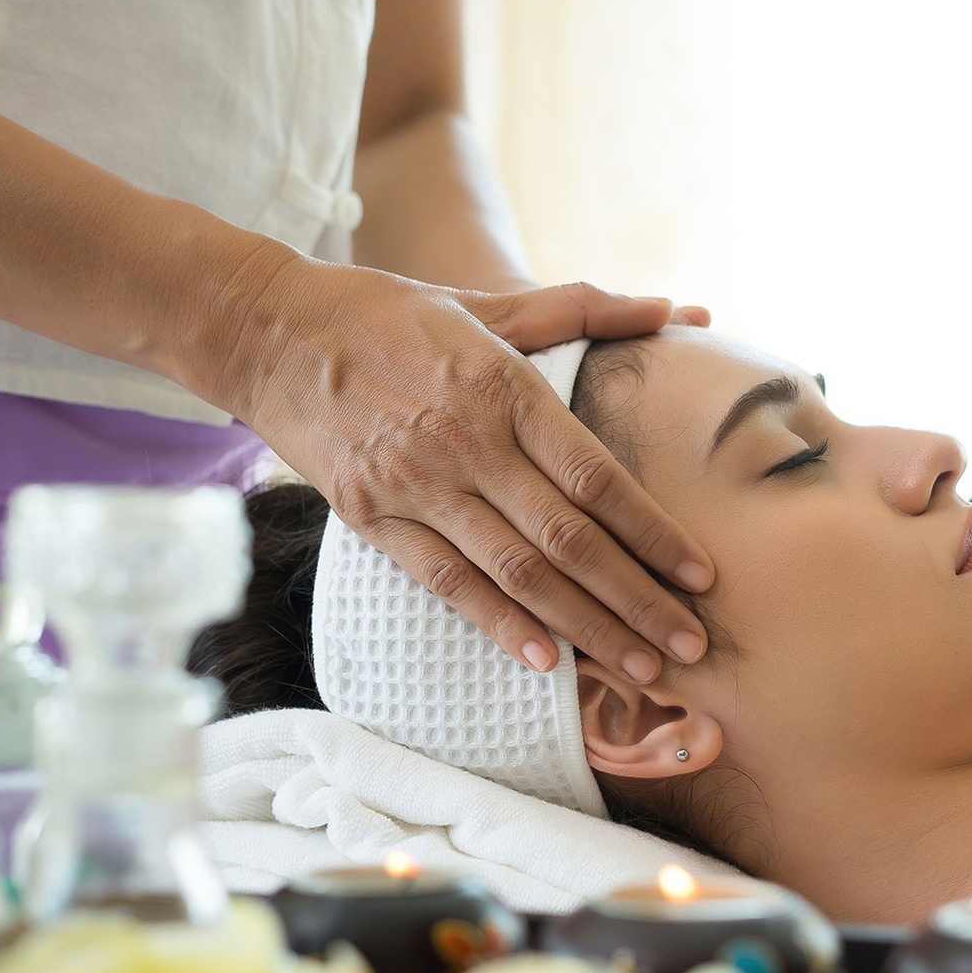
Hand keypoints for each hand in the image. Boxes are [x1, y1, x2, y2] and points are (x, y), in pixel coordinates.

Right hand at [205, 247, 713, 681]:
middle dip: (639, 600)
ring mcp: (418, 486)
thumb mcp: (486, 305)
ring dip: (586, 627)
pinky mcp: (372, 518)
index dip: (655, 533)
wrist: (269, 331)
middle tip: (692, 647)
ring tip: (641, 667)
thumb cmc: (391, 315)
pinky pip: (447, 583)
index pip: (599, 477)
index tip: (703, 577)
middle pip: (571, 540)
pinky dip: (499, 625)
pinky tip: (546, 660)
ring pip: (519, 573)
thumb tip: (677, 309)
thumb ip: (584, 312)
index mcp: (507, 388)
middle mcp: (469, 443)